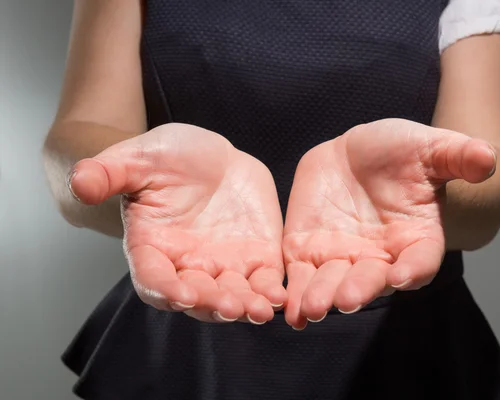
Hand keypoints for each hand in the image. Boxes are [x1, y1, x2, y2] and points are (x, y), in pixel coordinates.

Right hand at [68, 123, 286, 323]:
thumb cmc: (167, 158)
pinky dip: (272, 292)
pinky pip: (264, 282)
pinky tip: (282, 296)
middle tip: (231, 306)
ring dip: (246, 307)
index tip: (181, 294)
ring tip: (261, 309)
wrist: (211, 157)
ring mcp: (224, 266)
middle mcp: (187, 266)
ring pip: (233, 296)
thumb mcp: (137, 157)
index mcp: (153, 248)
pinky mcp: (256, 258)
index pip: (153, 279)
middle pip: (197, 298)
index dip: (165, 289)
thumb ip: (108, 172)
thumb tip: (79, 183)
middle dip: (213, 305)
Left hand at [282, 119, 495, 328]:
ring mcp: (342, 257)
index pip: (420, 260)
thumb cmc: (402, 152)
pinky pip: (300, 275)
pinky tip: (287, 309)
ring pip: (332, 283)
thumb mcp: (431, 148)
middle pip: (372, 280)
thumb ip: (458, 156)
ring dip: (322, 297)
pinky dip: (294, 292)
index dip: (413, 269)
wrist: (357, 153)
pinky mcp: (308, 251)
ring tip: (312, 308)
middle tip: (347, 299)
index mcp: (416, 237)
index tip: (402, 276)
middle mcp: (380, 256)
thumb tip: (487, 159)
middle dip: (359, 289)